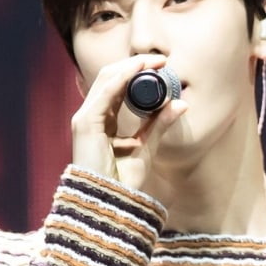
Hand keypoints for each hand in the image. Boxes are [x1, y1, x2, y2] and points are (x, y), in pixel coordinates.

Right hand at [70, 53, 186, 190]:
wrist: (109, 206)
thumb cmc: (122, 183)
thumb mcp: (146, 148)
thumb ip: (159, 125)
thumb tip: (180, 104)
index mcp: (101, 121)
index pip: (115, 86)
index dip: (136, 72)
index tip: (162, 66)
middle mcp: (90, 116)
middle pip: (109, 77)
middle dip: (135, 64)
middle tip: (161, 59)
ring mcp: (84, 118)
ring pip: (106, 79)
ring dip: (131, 66)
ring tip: (154, 61)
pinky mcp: (85, 123)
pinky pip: (105, 92)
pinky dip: (123, 77)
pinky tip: (138, 70)